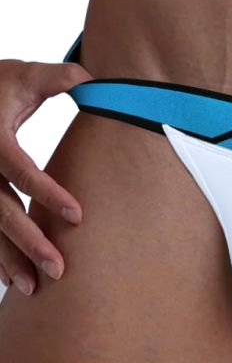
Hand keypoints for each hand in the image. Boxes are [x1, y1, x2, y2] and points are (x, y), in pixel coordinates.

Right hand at [0, 59, 91, 295]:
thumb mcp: (23, 74)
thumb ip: (58, 76)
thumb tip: (92, 79)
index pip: (18, 169)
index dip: (47, 192)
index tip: (77, 215)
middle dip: (27, 241)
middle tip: (58, 269)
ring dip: (6, 259)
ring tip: (32, 288)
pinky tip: (11, 277)